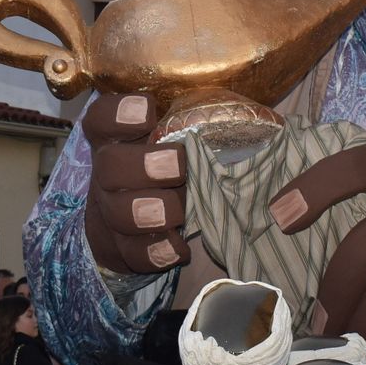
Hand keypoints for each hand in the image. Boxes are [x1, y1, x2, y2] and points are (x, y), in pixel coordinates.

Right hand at [81, 93, 189, 273]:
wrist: (137, 225)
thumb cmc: (170, 168)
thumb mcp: (180, 140)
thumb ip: (205, 124)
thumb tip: (263, 118)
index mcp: (120, 140)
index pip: (102, 119)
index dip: (118, 114)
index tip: (148, 110)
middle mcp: (110, 175)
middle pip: (108, 166)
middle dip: (145, 166)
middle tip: (178, 165)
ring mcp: (113, 213)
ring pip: (118, 213)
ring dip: (150, 212)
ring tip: (180, 213)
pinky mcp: (123, 248)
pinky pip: (132, 254)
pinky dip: (156, 252)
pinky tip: (180, 249)